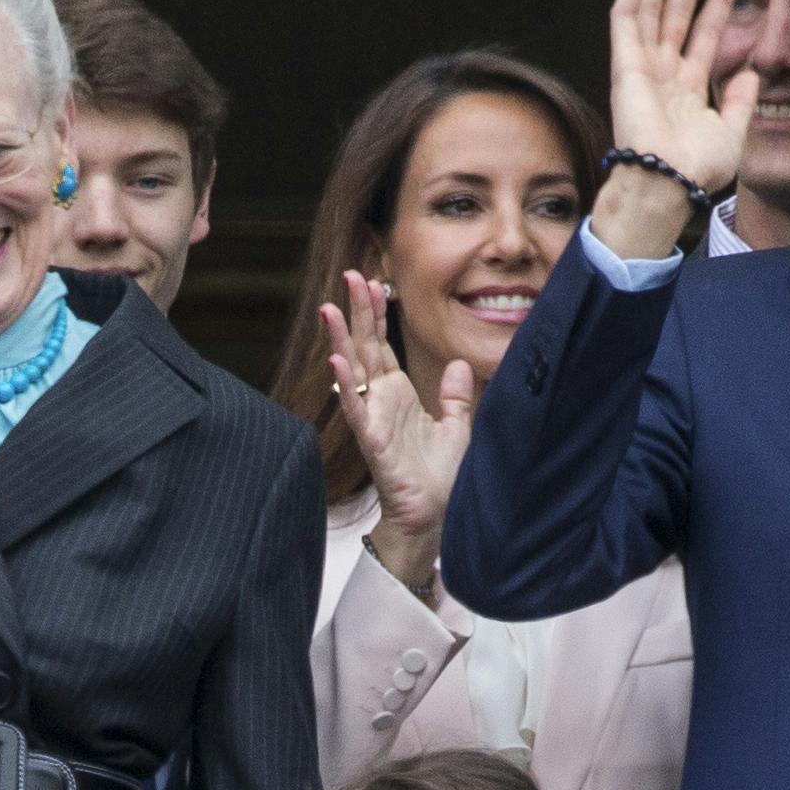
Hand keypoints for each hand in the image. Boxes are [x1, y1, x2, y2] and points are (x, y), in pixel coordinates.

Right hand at [322, 273, 472, 595]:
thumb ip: (457, 396)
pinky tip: (336, 363)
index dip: (376, 313)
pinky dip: (346, 387)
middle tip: (348, 275)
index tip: (372, 281)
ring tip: (329, 309)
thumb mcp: (459, 426)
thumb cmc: (442, 476)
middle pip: (364, 347)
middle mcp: (382, 402)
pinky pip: (357, 409)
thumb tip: (460, 364)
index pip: (382, 345)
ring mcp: (374, 419)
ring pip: (353, 371)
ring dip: (340, 340)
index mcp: (399, 395)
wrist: (436, 515)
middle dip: (357, 311)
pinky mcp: (373, 441)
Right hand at [592, 0, 758, 259]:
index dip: (720, 0)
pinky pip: (625, 18)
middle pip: (676, 12)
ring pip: (649, 8)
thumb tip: (749, 72)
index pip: (705, 32)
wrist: (670, 183)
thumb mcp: (733, 132)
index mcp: (687, 88)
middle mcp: (662, 73)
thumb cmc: (697, 169)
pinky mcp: (624, 65)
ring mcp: (641, 67)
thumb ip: (740, 101)